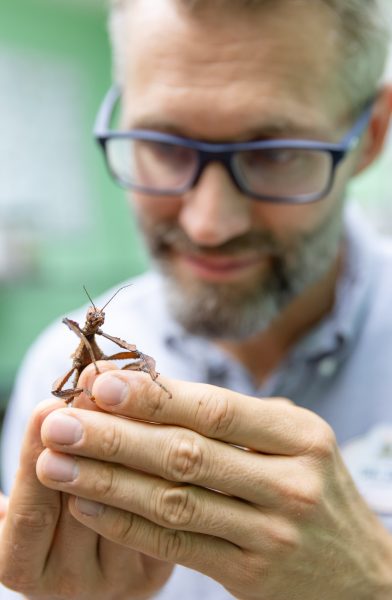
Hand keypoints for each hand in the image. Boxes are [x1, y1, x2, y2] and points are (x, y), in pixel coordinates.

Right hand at [0, 390, 171, 599]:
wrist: (95, 547)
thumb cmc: (51, 501)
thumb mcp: (36, 486)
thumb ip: (42, 454)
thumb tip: (59, 402)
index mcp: (23, 567)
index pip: (32, 512)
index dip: (38, 455)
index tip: (50, 406)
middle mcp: (69, 585)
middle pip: (84, 506)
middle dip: (95, 437)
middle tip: (99, 388)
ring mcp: (116, 584)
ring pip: (131, 506)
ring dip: (137, 442)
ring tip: (136, 394)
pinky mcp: (154, 573)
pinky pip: (163, 512)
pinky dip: (162, 464)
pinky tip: (168, 422)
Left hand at [36, 364, 391, 599]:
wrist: (358, 571)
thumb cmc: (312, 485)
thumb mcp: (291, 439)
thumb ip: (232, 416)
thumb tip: (147, 388)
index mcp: (300, 437)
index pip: (216, 411)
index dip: (153, 397)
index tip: (99, 383)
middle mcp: (289, 483)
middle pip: (186, 455)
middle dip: (115, 437)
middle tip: (58, 422)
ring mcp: (271, 534)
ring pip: (173, 502)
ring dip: (108, 482)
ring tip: (57, 464)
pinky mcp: (250, 575)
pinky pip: (177, 546)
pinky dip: (127, 525)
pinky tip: (88, 505)